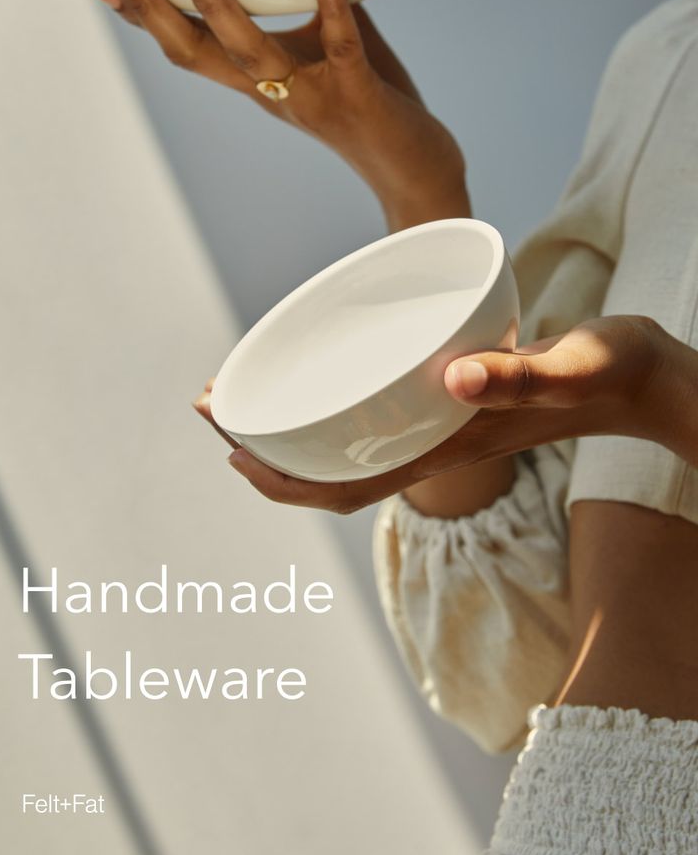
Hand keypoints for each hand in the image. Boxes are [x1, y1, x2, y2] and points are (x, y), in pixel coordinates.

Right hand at [95, 0, 468, 228]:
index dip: (146, 19)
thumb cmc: (369, 107)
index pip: (190, 50)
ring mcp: (311, 96)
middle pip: (197, 52)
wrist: (414, 173)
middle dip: (153, 7)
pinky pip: (340, 48)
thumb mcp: (326, 56)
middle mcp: (273, 94)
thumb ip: (310, 11)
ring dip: (218, 6)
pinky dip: (331, 8)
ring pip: (252, 54)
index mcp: (258, 84)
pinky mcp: (356, 96)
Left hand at [193, 315, 683, 513]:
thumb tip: (454, 378)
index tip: (230, 448)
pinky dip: (333, 406)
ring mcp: (442, 427)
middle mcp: (436, 445)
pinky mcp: (453, 401)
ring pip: (347, 446)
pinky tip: (321, 377)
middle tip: (213, 406)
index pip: (348, 486)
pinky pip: (376, 416)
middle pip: (331, 472)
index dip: (283, 479)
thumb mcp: (568, 369)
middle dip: (264, 451)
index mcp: (450, 449)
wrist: (641, 379)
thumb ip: (518, 375)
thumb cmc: (609, 375)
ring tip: (244, 396)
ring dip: (290, 429)